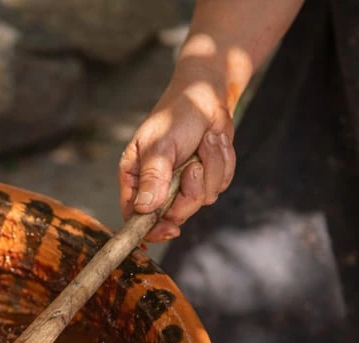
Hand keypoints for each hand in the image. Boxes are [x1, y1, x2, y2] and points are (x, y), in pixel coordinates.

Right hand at [118, 67, 235, 241]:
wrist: (208, 96)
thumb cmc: (177, 114)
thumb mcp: (161, 144)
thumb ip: (153, 176)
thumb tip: (144, 208)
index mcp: (135, 177)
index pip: (135, 216)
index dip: (151, 229)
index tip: (170, 229)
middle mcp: (156, 185)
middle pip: (174, 215)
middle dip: (191, 191)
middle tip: (193, 166)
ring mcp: (182, 184)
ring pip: (201, 200)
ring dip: (210, 170)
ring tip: (204, 143)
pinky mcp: (206, 179)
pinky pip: (220, 185)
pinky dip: (222, 164)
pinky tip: (213, 144)